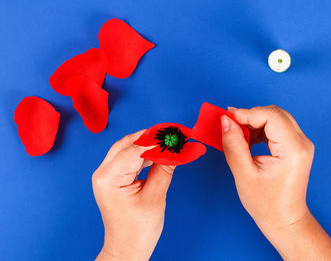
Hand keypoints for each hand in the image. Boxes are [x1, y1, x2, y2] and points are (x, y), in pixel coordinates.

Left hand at [92, 130, 174, 260]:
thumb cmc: (138, 230)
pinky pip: (127, 158)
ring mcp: (105, 175)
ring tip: (168, 142)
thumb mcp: (155, 197)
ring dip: (147, 143)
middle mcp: (103, 173)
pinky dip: (143, 153)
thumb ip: (164, 168)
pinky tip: (158, 152)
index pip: (135, 149)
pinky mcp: (112, 177)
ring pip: (127, 148)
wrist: (126, 248)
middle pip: (128, 143)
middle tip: (172, 133)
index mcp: (109, 178)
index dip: (157, 140)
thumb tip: (175, 149)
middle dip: (151, 136)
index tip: (175, 133)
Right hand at [221, 105, 312, 233]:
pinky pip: (278, 127)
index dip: (247, 113)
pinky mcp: (296, 146)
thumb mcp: (244, 174)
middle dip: (250, 115)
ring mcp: (301, 144)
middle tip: (230, 125)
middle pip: (275, 113)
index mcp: (293, 150)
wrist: (284, 219)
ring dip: (255, 121)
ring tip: (239, 136)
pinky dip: (261, 128)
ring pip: (276, 117)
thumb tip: (226, 121)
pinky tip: (250, 140)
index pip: (271, 116)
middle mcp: (302, 143)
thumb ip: (234, 144)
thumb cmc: (267, 204)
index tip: (227, 118)